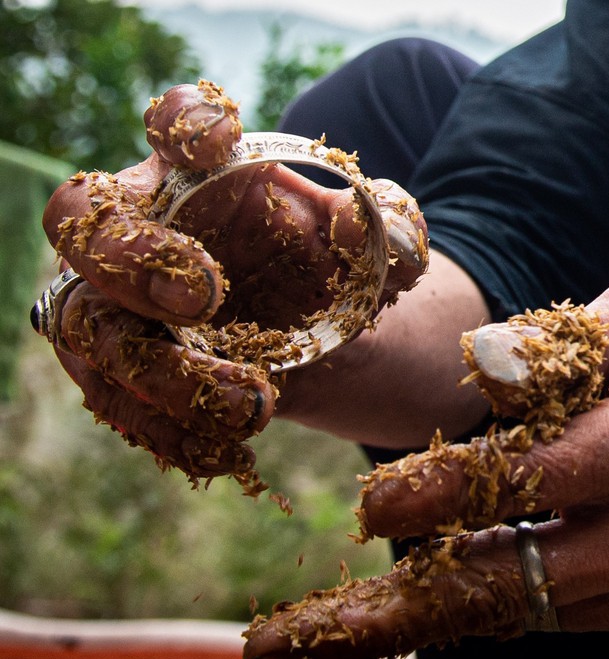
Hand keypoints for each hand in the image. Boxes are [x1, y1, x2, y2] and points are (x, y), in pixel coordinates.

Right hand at [39, 81, 427, 489]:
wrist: (313, 336)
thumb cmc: (326, 270)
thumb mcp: (370, 245)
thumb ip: (386, 230)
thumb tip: (375, 227)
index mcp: (203, 177)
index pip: (171, 122)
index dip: (182, 123)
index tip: (219, 141)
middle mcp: (144, 230)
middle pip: (82, 220)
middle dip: (131, 258)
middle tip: (203, 299)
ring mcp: (119, 301)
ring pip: (91, 328)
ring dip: (161, 375)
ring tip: (254, 402)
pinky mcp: (122, 367)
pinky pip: (115, 401)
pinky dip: (168, 429)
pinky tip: (224, 445)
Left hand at [243, 271, 608, 658]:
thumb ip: (565, 341)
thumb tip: (477, 373)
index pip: (512, 482)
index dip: (430, 498)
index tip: (366, 509)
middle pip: (506, 581)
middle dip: (406, 602)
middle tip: (317, 629)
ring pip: (529, 612)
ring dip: (446, 607)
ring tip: (361, 622)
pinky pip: (567, 616)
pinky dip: (507, 602)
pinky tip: (460, 588)